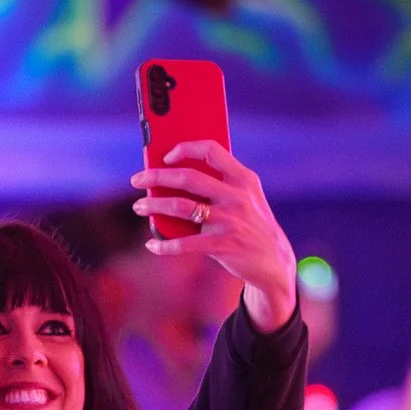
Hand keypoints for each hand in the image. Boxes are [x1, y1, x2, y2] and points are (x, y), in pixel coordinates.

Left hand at [131, 141, 297, 333]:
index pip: (212, 151)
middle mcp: (237, 196)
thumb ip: (221, 184)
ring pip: (181, 207)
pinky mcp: (223, 245)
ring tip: (139, 206)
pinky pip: (185, 244)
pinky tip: (151, 244)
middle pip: (188, 177)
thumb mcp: (246, 197)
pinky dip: (164, 245)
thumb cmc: (250, 224)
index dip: (185, 148)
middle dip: (157, 176)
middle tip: (137, 179)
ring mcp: (230, 220)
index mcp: (243, 178)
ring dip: (153, 205)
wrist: (273, 261)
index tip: (166, 155)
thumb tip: (175, 175)